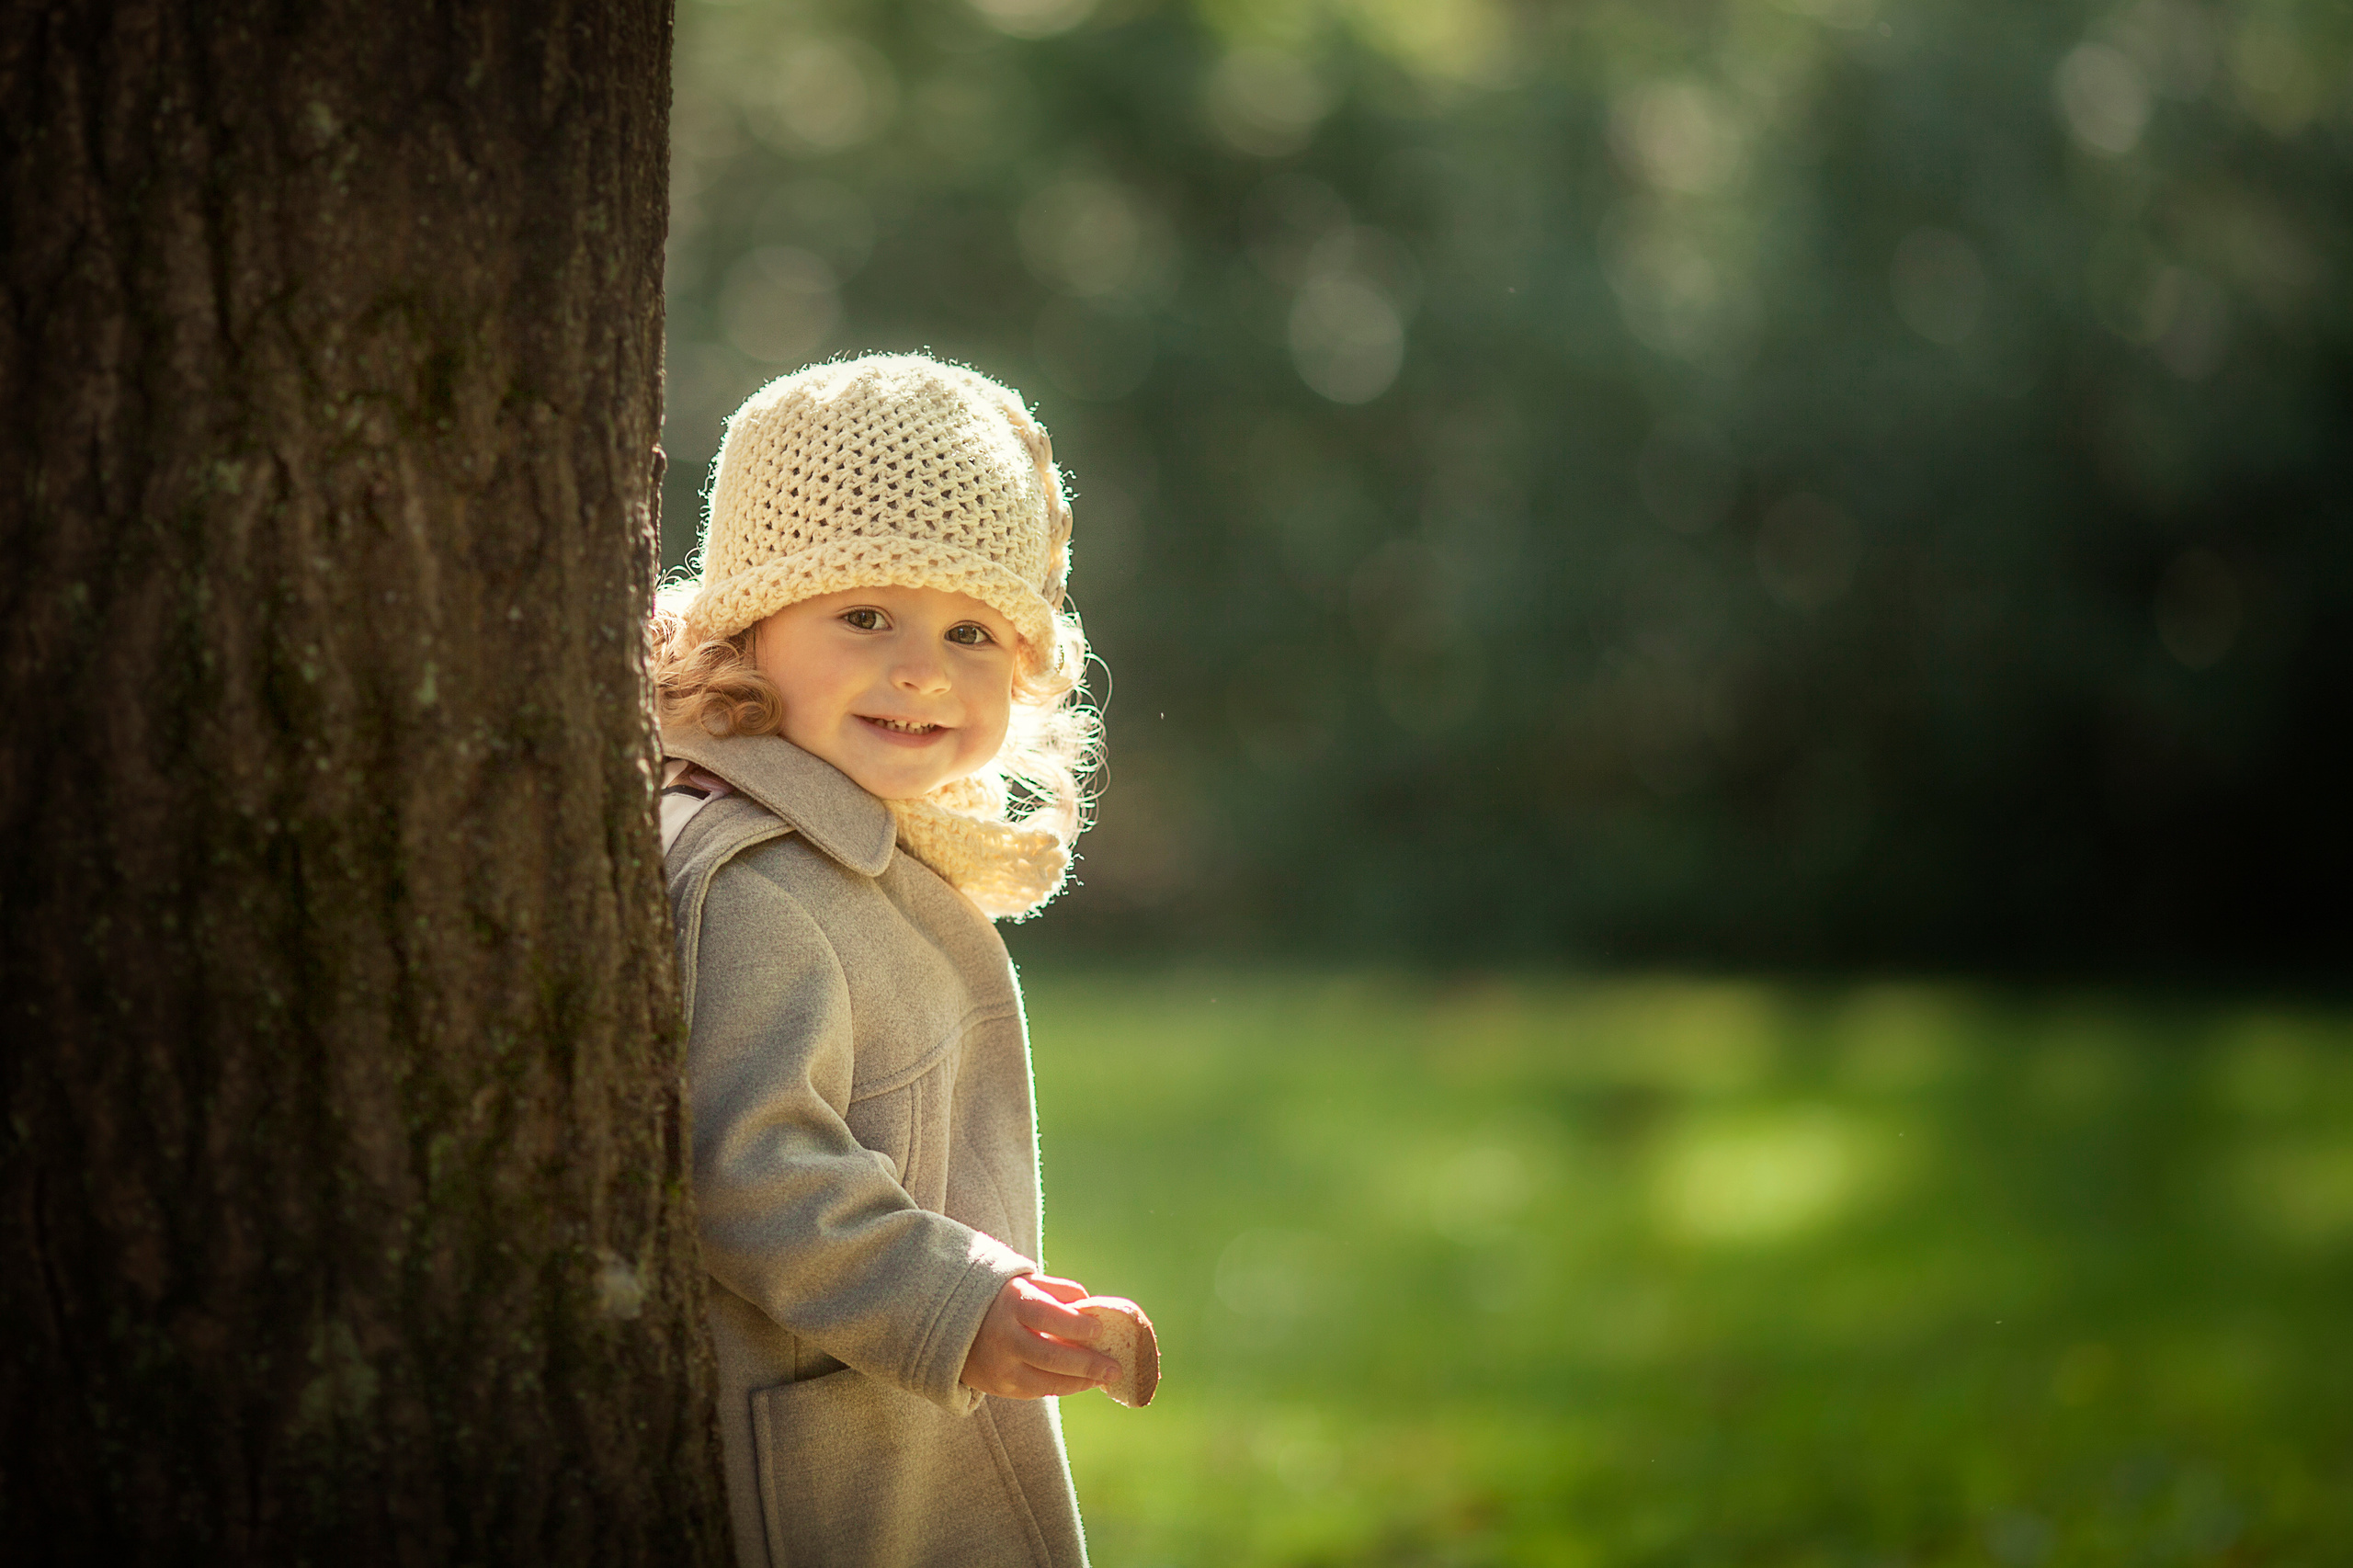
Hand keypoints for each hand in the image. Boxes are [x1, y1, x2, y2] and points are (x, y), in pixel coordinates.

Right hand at [960, 1274, 1121, 1398]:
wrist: (952, 1323)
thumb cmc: (1004, 1299)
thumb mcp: (1025, 1283)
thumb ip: (1059, 1291)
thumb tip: (1093, 1306)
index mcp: (1012, 1304)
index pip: (1047, 1316)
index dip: (1076, 1325)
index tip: (1100, 1330)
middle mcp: (1003, 1337)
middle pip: (1050, 1356)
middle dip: (1087, 1364)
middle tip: (1115, 1368)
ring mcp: (999, 1366)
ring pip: (1045, 1381)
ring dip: (1079, 1382)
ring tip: (1104, 1378)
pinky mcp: (998, 1387)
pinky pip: (1036, 1391)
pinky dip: (1062, 1387)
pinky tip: (1081, 1382)